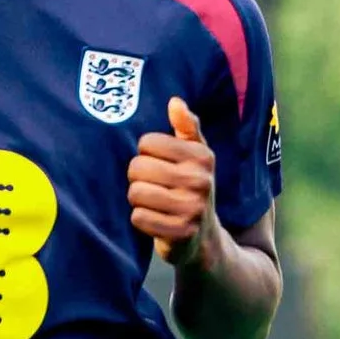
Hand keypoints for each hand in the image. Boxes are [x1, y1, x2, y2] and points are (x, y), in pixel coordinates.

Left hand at [130, 96, 217, 258]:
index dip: (146, 154)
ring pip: (135, 193)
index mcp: (202, 156)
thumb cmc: (192, 187)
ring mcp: (192, 208)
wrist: (204, 236)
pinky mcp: (180, 233)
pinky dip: (141, 220)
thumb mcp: (196, 156)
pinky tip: (155, 220)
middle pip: (137, 167)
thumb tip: (175, 102)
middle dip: (139, 177)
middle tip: (154, 186)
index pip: (147, 143)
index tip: (160, 165)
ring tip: (154, 203)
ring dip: (138, 200)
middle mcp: (200, 180)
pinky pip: (138, 218)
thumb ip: (186, 127)